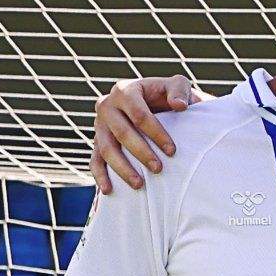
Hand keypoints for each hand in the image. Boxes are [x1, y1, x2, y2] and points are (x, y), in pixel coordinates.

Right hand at [91, 75, 202, 192]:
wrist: (156, 103)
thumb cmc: (168, 95)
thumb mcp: (177, 85)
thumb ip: (180, 90)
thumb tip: (179, 105)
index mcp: (125, 90)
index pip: (139, 114)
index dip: (156, 133)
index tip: (172, 151)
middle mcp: (107, 106)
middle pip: (122, 133)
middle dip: (141, 152)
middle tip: (159, 169)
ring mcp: (99, 125)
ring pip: (106, 149)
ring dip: (122, 168)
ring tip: (139, 185)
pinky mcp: (97, 141)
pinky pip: (95, 160)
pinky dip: (100, 176)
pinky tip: (109, 191)